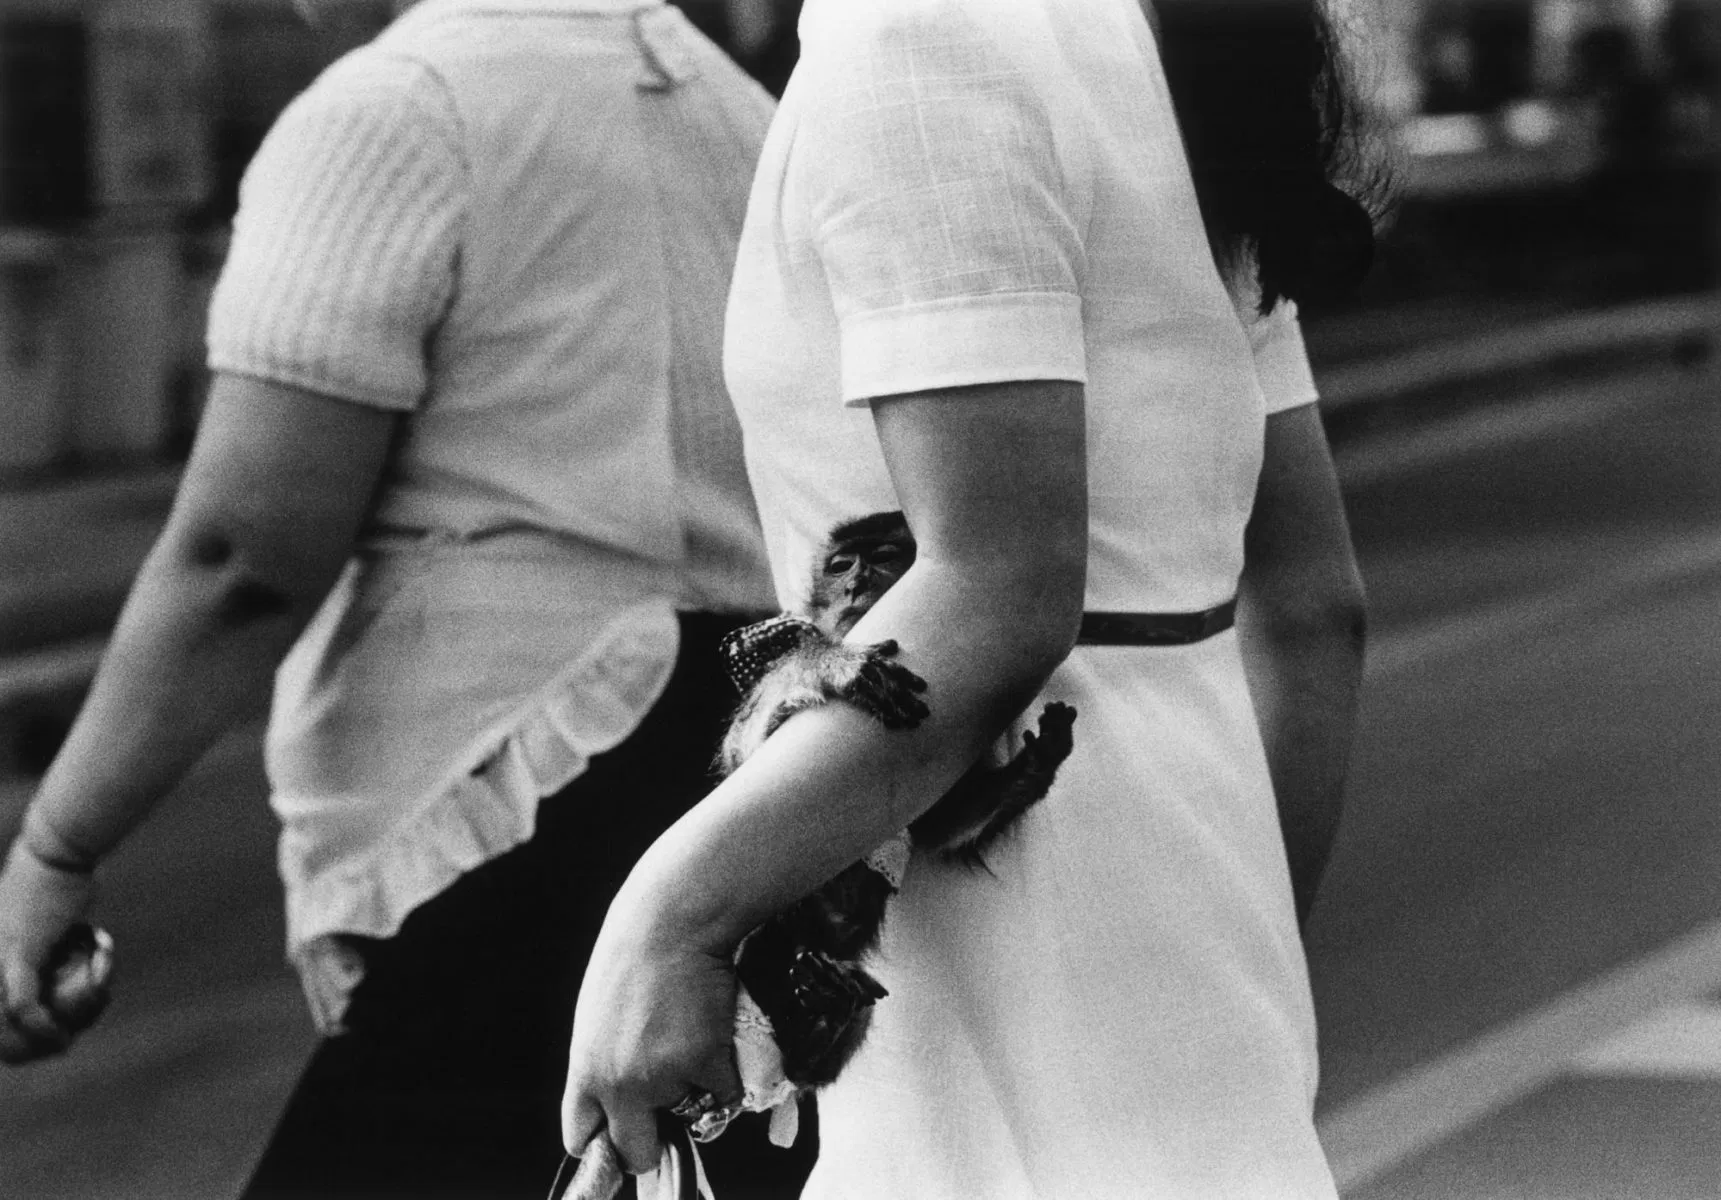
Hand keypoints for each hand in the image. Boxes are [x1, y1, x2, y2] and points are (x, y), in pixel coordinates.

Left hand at [0, 838, 97, 1063]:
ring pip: (2, 1025)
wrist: (56, 854)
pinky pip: (22, 1004)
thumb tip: (65, 966)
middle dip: (22, 1050)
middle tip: (58, 1046)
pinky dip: (41, 1026)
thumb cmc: (53, 881)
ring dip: (35, 1043)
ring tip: (63, 1044)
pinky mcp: (17, 954)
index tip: (37, 1045)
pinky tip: (61, 1035)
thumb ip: (38, 949)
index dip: (7, 1040)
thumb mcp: (37, 923)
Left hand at [561, 907, 741, 1176]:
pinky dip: (728, 1074)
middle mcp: (620, 1085)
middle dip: (654, 1141)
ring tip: (693, 1036)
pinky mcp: (706, 1064)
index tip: (622, 1131)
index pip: (581, 1138)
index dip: (605, 1140)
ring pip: (691, 1114)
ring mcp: (664, 1078)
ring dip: (696, 1091)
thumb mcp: (599, 1014)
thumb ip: (606, 1059)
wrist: (675, 917)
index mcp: (586, 1071)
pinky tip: (719, 1033)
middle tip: (671, 1114)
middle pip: (636, 1153)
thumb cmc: (635, 952)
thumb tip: (625, 1091)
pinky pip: (726, 1096)